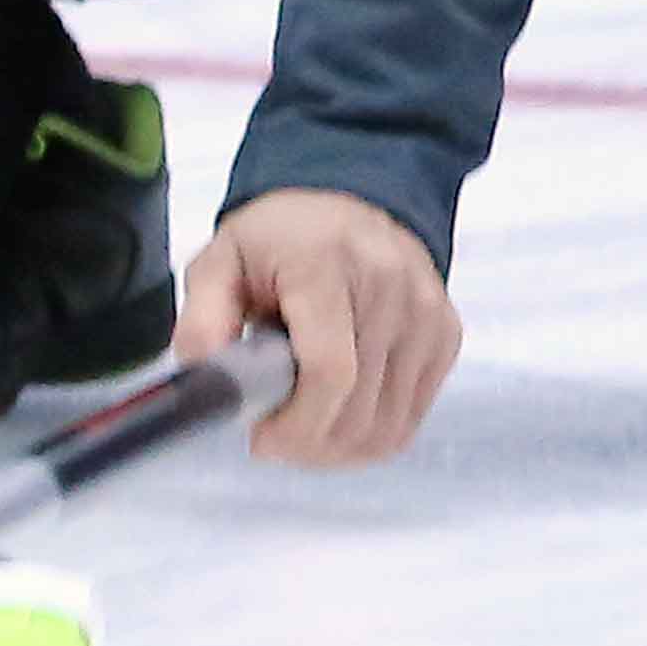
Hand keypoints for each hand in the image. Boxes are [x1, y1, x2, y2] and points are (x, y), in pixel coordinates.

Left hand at [174, 188, 461, 468]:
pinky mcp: (445, 333)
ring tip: (303, 425)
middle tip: (273, 434)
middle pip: (357, 411)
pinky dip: (370, 433)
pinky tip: (338, 412)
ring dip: (338, 447)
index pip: (330, 371)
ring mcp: (425, 312)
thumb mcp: (222, 260)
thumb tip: (201, 372)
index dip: (296, 426)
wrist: (348, 198)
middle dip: (307, 443)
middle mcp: (388, 286)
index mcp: (325, 264)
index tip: (260, 437)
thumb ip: (204, 317)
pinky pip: (409, 418)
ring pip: (387, 427)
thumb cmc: (279, 238)